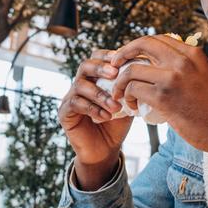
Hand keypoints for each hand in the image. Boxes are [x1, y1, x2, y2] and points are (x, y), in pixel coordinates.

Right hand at [59, 49, 132, 189]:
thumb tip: (143, 72)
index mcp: (95, 78)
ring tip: (116, 106)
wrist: (104, 150)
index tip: (121, 60)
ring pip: (80, 85)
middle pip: (85, 65)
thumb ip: (130, 88)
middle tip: (115, 74)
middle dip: (101, 68)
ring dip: (100, 94)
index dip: (107, 56)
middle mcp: (80, 84)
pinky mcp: (64, 112)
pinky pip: (76, 104)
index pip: (96, 58)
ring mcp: (70, 97)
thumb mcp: (127, 104)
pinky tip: (106, 117)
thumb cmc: (116, 125)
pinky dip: (93, 109)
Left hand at [110, 36, 207, 155]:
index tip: (130, 58)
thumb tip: (161, 66)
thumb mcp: (204, 76)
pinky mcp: (163, 96)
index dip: (139, 46)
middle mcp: (182, 60)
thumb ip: (186, 67)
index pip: (158, 39)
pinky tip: (133, 106)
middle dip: (123, 54)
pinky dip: (128, 97)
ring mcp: (172, 77)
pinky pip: (133, 89)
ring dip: (121, 83)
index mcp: (192, 53)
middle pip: (142, 44)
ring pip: (132, 69)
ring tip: (122, 95)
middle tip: (114, 66)